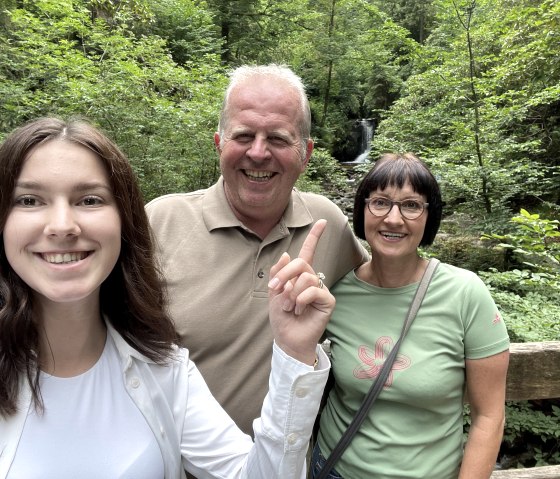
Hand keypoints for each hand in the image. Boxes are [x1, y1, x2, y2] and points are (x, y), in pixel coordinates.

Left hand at [267, 219, 334, 365]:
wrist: (287, 338)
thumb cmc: (281, 318)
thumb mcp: (274, 293)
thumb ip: (278, 273)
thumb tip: (286, 253)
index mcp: (299, 275)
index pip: (309, 252)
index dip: (315, 236)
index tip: (322, 221)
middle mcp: (312, 280)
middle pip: (301, 263)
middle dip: (284, 274)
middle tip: (275, 288)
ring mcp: (321, 290)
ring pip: (305, 277)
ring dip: (291, 293)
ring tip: (289, 306)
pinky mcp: (328, 301)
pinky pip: (313, 291)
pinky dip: (300, 300)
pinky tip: (298, 310)